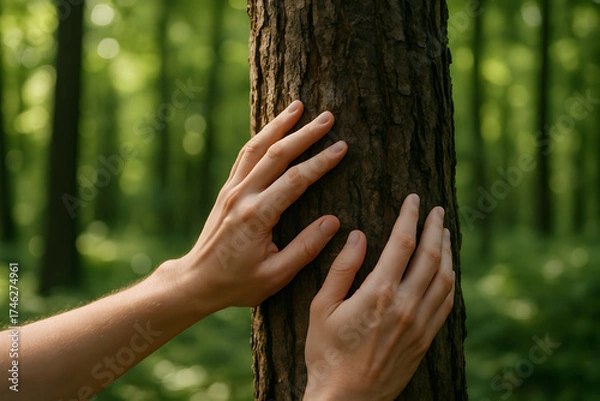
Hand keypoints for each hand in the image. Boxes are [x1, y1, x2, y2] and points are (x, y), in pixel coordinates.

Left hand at [159, 100, 347, 313]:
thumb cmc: (238, 283)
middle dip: (305, 133)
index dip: (320, 162)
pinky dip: (261, 138)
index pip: (295, 180)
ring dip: (279, 125)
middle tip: (329, 117)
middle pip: (277, 154)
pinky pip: (245, 156)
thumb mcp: (276, 275)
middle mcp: (242, 196)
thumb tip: (333, 221)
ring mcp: (232, 190)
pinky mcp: (227, 190)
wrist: (196, 281)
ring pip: (257, 148)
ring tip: (298, 106)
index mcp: (257, 216)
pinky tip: (274, 129)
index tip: (342, 147)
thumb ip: (305, 248)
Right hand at [303, 194, 454, 400]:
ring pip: (445, 278)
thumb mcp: (322, 308)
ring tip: (445, 232)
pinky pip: (446, 303)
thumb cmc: (327, 353)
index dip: (409, 217)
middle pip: (430, 256)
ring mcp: (420, 324)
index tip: (413, 199)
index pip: (402, 243)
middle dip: (434, 227)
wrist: (347, 398)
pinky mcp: (425, 339)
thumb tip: (358, 236)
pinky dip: (450, 280)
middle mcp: (406, 306)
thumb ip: (342, 269)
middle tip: (436, 209)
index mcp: (378, 293)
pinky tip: (447, 270)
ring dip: (447, 251)